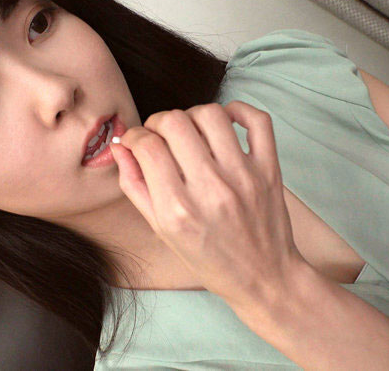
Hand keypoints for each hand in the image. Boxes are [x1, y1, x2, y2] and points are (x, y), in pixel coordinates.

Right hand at [109, 102, 303, 306]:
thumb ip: (135, 186)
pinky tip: (224, 125)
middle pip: (174, 121)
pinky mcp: (268, 169)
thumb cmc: (209, 258)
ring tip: (191, 134)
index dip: (135, 136)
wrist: (263, 277)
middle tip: (161, 137)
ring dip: (193, 116)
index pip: (147, 145)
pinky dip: (239, 110)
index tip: (137, 143)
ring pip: (211, 114)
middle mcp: (210, 189)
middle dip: (159, 122)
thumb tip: (120, 146)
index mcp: (178, 209)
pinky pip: (257, 121)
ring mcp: (243, 176)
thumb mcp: (161, 231)